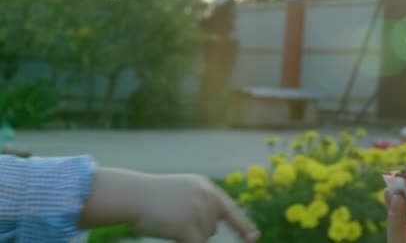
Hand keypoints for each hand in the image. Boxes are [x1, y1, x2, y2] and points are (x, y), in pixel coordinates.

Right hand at [80, 168, 258, 242]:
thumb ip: (200, 204)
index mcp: (206, 187)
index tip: (254, 238)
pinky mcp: (189, 227)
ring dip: (187, 236)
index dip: (243, 226)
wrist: (132, 194)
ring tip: (168, 221)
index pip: (229, 209)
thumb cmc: (151, 195)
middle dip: (194, 230)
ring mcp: (199, 212)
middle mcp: (207, 197)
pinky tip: (181, 237)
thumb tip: (213, 230)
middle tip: (172, 218)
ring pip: (203, 238)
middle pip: (212, 228)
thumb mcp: (182, 191)